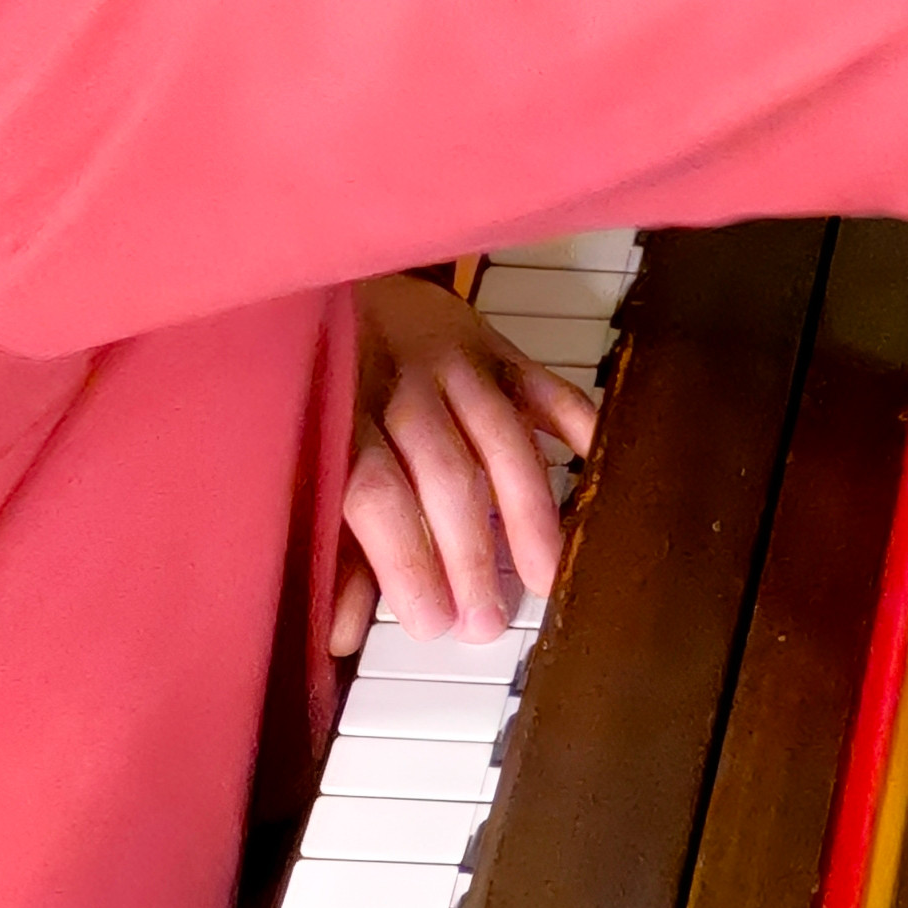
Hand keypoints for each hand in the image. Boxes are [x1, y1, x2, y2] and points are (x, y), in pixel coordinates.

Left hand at [333, 274, 599, 653]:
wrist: (330, 268)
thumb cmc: (316, 388)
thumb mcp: (309, 465)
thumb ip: (333, 548)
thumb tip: (340, 639)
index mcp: (340, 417)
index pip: (378, 496)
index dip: (407, 562)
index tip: (434, 624)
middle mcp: (397, 385)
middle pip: (444, 474)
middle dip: (471, 553)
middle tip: (490, 622)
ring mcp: (451, 359)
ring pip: (499, 437)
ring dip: (527, 510)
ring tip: (545, 574)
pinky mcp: (494, 342)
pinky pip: (543, 382)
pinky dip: (576, 421)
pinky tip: (598, 465)